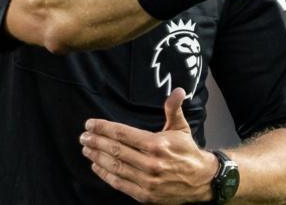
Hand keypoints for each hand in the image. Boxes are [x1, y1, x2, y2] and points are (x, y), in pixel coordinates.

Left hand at [81, 88, 216, 203]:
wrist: (202, 181)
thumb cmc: (187, 152)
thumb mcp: (181, 128)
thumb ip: (174, 109)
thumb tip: (177, 90)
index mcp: (157, 144)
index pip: (122, 134)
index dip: (103, 128)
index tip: (90, 124)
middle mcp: (151, 163)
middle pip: (115, 150)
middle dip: (95, 142)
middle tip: (83, 136)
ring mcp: (147, 181)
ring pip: (115, 166)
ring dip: (96, 157)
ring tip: (86, 149)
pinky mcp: (145, 195)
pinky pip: (119, 183)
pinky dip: (105, 174)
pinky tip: (96, 166)